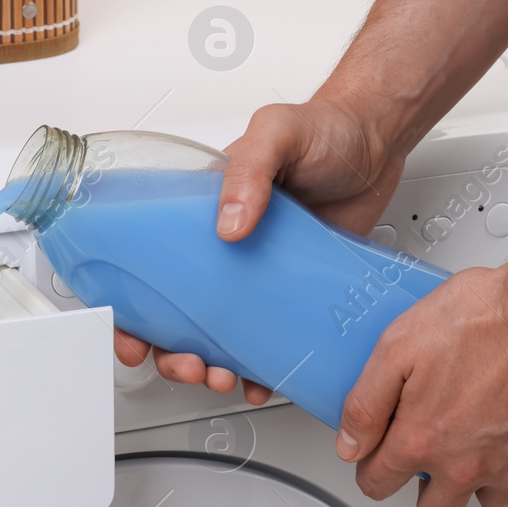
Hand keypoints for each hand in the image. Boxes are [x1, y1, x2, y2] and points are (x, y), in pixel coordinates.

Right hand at [115, 96, 404, 402]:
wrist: (377, 142)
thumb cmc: (322, 128)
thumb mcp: (275, 134)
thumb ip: (248, 171)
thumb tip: (228, 223)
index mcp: (198, 213)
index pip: (147, 266)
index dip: (130, 309)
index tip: (131, 338)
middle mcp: (222, 248)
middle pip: (176, 315)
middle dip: (172, 353)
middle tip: (190, 366)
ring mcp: (258, 273)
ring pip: (219, 335)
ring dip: (212, 366)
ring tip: (224, 378)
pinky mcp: (295, 288)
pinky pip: (270, 338)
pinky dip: (262, 367)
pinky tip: (263, 378)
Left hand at [336, 260, 507, 506]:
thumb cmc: (485, 320)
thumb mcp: (397, 347)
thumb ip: (365, 403)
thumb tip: (350, 443)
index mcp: (422, 441)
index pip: (378, 484)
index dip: (370, 469)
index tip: (375, 455)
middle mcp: (466, 465)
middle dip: (420, 496)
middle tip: (421, 465)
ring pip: (485, 501)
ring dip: (473, 483)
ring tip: (467, 446)